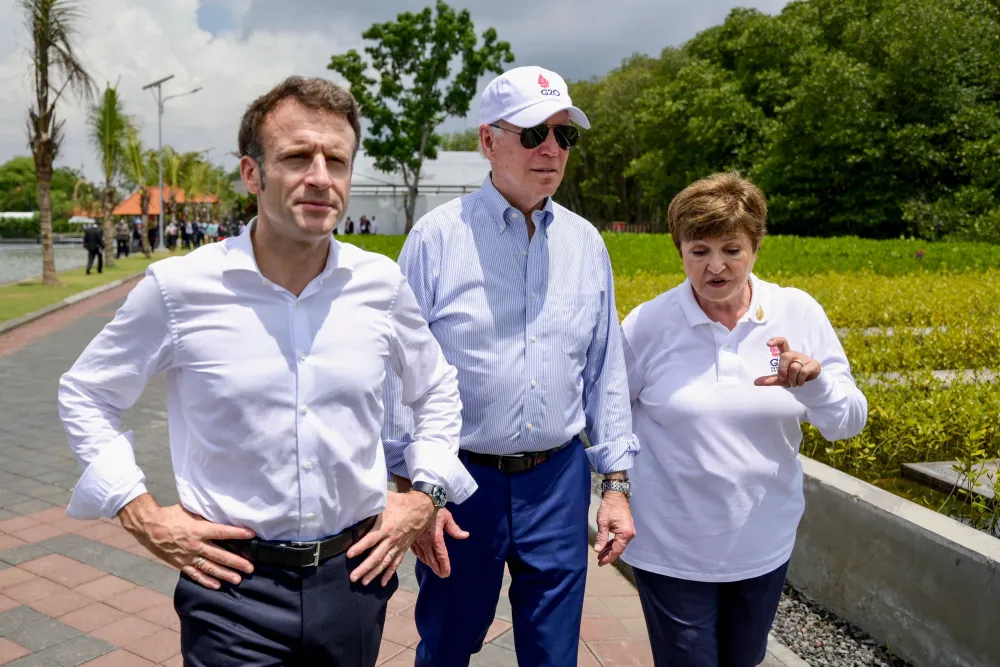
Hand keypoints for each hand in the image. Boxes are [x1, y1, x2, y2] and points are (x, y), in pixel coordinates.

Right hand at [118, 494, 255, 589]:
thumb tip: (222, 515)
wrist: (149, 527)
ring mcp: (187, 556)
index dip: (238, 533)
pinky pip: (195, 574)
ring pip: (209, 568)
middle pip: (219, 555)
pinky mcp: (180, 564)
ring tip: (238, 579)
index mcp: (198, 529)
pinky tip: (217, 585)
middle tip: (250, 568)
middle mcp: (195, 545)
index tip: (252, 535)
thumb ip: (206, 516)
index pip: (222, 532)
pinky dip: (206, 581)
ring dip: (225, 574)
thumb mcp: (190, 511)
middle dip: (236, 562)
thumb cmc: (171, 516)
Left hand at [347, 490, 436, 586]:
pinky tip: (383, 583)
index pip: (370, 540)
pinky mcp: (403, 548)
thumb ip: (372, 504)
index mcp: (385, 527)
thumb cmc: (402, 502)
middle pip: (376, 556)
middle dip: (364, 568)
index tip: (349, 555)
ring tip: (364, 582)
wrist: (423, 507)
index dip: (359, 547)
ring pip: (385, 563)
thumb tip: (357, 504)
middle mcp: (391, 539)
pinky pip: (396, 563)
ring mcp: (398, 545)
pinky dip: (389, 573)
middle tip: (353, 577)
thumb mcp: (386, 499)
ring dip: (374, 573)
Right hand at [410, 507, 468, 577]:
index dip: (444, 566)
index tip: (446, 574)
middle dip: (437, 569)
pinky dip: (421, 557)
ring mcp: (417, 541)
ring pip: (423, 557)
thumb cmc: (435, 508)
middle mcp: (426, 542)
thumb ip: (455, 529)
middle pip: (432, 560)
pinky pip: (416, 552)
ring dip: (429, 564)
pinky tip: (423, 558)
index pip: (441, 556)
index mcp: (436, 538)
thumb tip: (465, 536)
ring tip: (434, 568)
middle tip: (441, 575)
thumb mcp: (447, 517)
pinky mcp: (411, 538)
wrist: (419, 501)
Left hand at [594, 492, 635, 565]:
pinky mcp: (626, 529)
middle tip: (599, 561)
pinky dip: (613, 544)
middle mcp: (630, 534)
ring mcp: (629, 532)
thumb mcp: (603, 522)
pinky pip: (620, 540)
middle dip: (609, 555)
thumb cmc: (609, 507)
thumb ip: (601, 537)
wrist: (616, 496)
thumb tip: (598, 550)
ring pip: (619, 545)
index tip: (601, 562)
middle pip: (619, 549)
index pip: (617, 550)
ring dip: (610, 550)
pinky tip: (606, 546)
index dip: (608, 558)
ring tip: (600, 555)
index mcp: (625, 534)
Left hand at [754, 337, 821, 387]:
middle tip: (783, 379)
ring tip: (794, 383)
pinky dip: (799, 381)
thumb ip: (769, 380)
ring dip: (792, 380)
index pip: (782, 342)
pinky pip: (803, 372)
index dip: (776, 341)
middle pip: (785, 356)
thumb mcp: (781, 379)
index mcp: (787, 355)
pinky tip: (800, 383)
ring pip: (794, 367)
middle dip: (782, 370)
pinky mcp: (814, 364)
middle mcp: (796, 354)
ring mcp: (805, 359)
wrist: (811, 383)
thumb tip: (755, 382)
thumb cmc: (794, 377)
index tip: (768, 344)